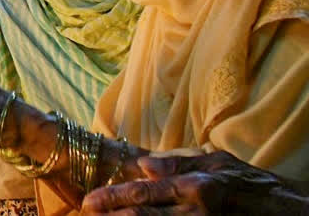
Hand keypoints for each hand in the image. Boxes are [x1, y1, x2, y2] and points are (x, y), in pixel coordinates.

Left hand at [83, 151, 306, 214]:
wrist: (294, 215)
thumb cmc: (256, 187)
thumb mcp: (221, 165)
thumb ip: (181, 164)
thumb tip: (145, 166)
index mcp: (196, 187)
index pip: (144, 192)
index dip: (113, 198)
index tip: (89, 202)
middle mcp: (197, 212)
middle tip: (87, 215)